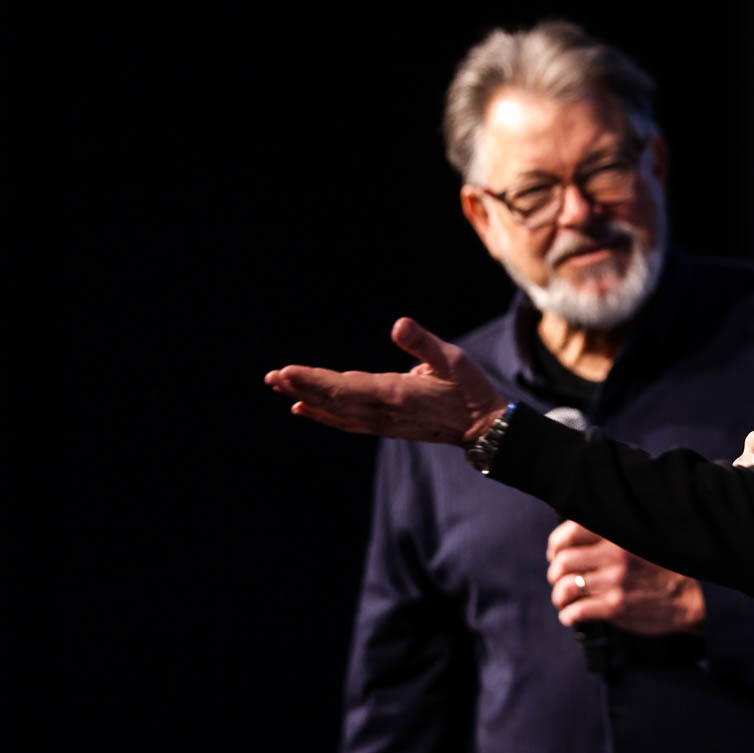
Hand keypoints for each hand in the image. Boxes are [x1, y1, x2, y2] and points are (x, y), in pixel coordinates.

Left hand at [264, 317, 505, 443]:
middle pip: (333, 399)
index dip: (314, 380)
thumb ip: (424, 343)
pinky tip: (302, 408)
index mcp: (397, 394)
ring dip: (306, 397)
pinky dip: (322, 415)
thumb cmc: (469, 389)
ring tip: (279, 386)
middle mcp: (383, 413)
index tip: (287, 372)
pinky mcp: (383, 426)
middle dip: (302, 386)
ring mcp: (381, 423)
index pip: (346, 387)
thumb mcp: (453, 359)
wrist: (482, 428)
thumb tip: (398, 324)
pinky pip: (345, 422)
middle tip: (271, 376)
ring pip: (335, 411)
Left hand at [545, 521, 704, 635]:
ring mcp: (614, 582)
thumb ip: (613, 535)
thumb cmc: (665, 567)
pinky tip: (572, 617)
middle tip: (559, 580)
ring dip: (559, 597)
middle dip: (555, 574)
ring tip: (564, 601)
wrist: (693, 596)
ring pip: (565, 588)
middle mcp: (614, 555)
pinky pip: (577, 611)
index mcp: (618, 534)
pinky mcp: (616, 607)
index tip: (556, 554)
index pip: (569, 532)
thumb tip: (577, 538)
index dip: (556, 545)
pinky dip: (568, 616)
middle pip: (562, 562)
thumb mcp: (642, 538)